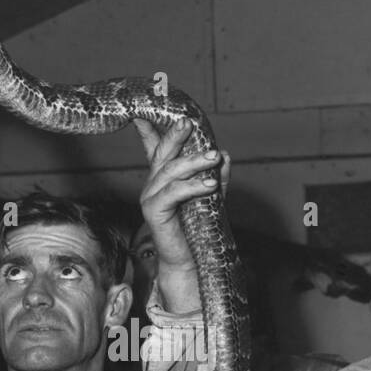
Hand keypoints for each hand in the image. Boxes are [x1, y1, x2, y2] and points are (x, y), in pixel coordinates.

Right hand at [133, 117, 230, 277]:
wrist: (190, 260)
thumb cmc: (198, 229)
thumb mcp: (211, 197)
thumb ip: (217, 175)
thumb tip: (225, 154)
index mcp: (163, 179)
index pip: (154, 148)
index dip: (150, 129)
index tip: (145, 110)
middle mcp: (153, 185)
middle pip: (162, 154)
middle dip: (175, 136)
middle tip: (189, 123)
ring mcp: (150, 197)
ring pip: (171, 172)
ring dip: (194, 162)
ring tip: (214, 156)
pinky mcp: (153, 212)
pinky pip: (173, 193)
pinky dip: (193, 186)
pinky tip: (210, 184)